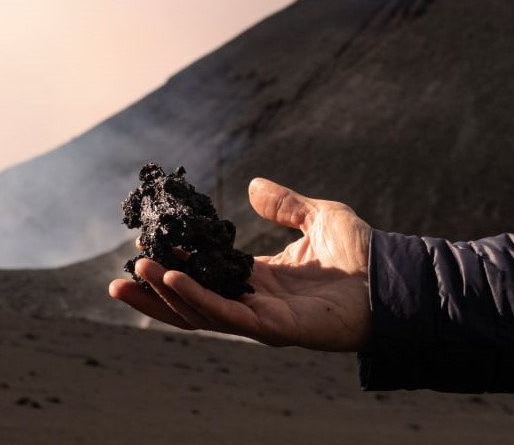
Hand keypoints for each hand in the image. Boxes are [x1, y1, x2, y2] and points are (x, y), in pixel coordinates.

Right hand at [109, 177, 371, 351]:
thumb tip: (252, 186)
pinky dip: (195, 298)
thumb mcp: (317, 216)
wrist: (393, 279)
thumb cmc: (362, 253)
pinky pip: (225, 315)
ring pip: (201, 312)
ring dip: (164, 293)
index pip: (206, 275)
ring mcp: (261, 318)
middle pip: (192, 302)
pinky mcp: (274, 328)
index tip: (144, 247)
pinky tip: (170, 278)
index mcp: (259, 279)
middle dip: (154, 292)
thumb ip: (284, 204)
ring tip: (135, 272)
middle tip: (121, 276)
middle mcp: (254, 302)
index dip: (175, 264)